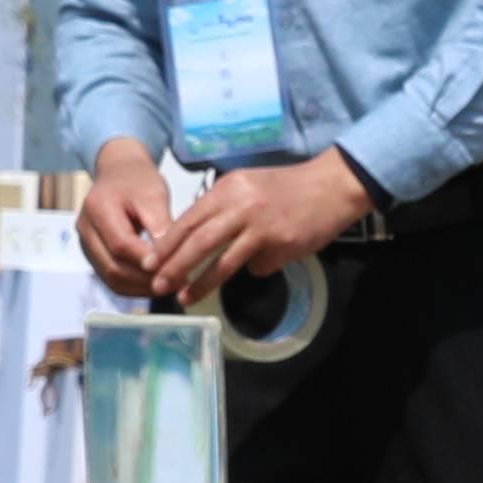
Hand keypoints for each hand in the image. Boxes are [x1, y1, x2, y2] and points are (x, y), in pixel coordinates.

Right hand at [74, 139, 185, 299]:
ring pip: (110, 278)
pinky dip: (132, 286)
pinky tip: (154, 283)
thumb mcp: (154, 194)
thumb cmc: (137, 180)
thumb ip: (160, 225)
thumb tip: (170, 257)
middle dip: (145, 280)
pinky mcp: (93, 254)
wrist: (119, 172)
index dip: (147, 261)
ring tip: (167, 286)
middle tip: (175, 282)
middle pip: (112, 267)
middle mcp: (85, 229)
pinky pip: (110, 278)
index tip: (174, 267)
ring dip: (139, 288)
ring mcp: (86, 244)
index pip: (121, 244)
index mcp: (97, 208)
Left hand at [149, 149, 371, 305]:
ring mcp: (261, 224)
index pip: (189, 218)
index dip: (167, 243)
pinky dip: (256, 269)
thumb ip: (224, 209)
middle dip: (174, 266)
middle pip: (198, 239)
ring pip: (222, 259)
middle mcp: (241, 204)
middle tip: (157, 285)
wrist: (333, 185)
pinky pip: (259, 265)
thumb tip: (203, 241)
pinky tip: (265, 263)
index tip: (149, 262)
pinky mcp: (281, 242)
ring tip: (183, 298)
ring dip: (200, 282)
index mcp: (229, 188)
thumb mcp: (249, 186)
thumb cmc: (288, 188)